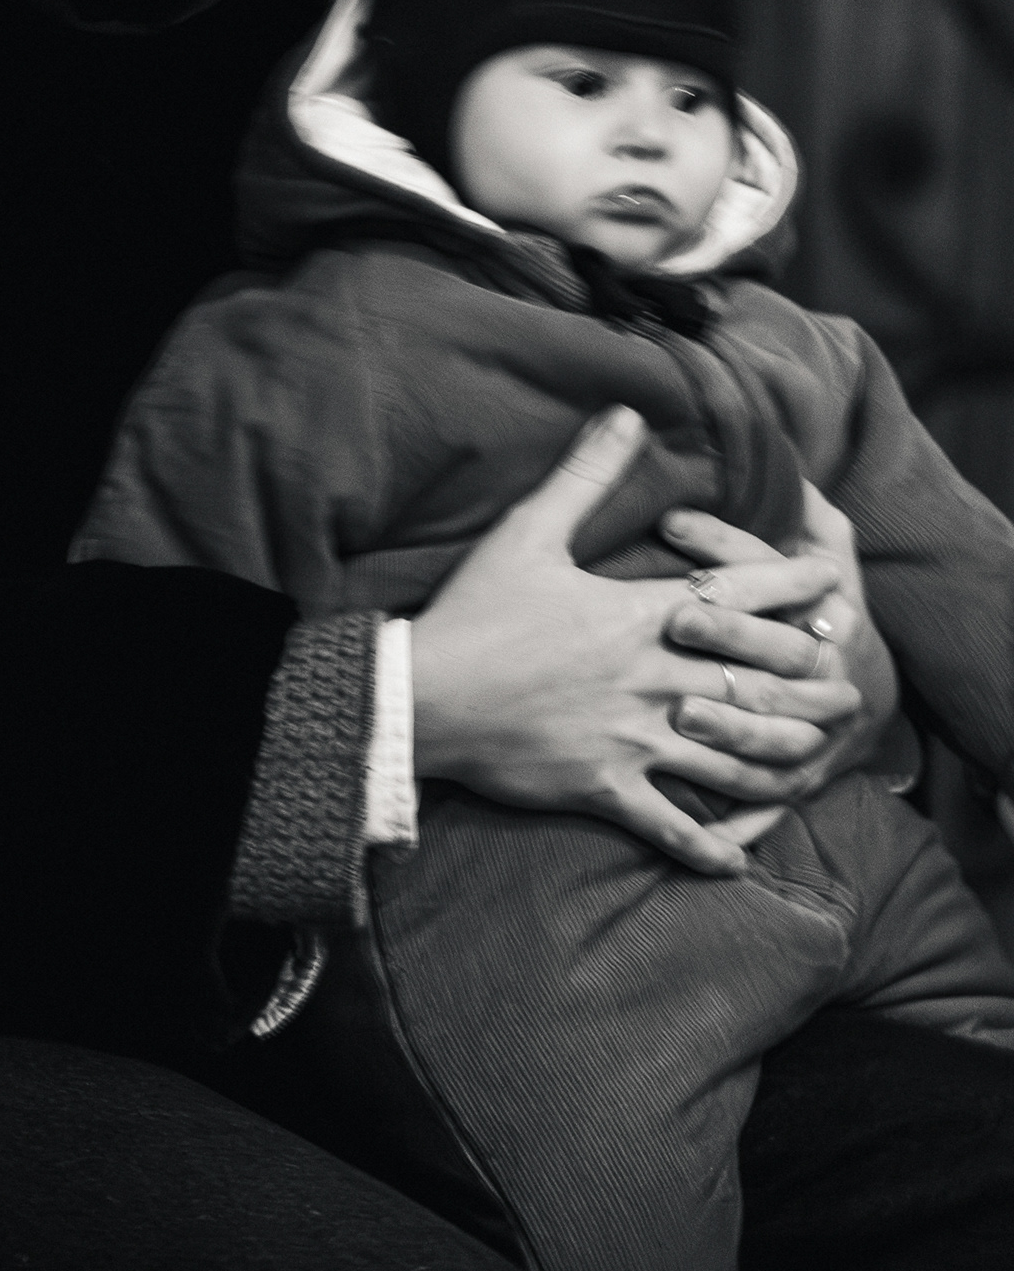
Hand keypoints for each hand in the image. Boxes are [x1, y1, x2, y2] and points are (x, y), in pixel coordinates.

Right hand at [410, 409, 861, 876]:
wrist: (423, 696)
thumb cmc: (475, 612)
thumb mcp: (528, 532)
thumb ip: (586, 474)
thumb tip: (628, 414)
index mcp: (640, 615)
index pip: (738, 592)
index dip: (791, 583)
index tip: (830, 580)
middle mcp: (652, 678)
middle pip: (757, 683)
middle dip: (810, 685)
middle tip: (848, 687)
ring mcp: (632, 738)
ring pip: (732, 757)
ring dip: (780, 759)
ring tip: (815, 760)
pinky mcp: (604, 787)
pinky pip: (670, 825)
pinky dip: (707, 844)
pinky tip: (737, 856)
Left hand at [660, 480, 900, 844]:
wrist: (868, 698)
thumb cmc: (826, 610)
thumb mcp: (827, 554)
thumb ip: (803, 510)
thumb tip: (775, 454)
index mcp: (827, 613)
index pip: (774, 577)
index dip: (726, 549)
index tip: (669, 523)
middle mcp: (823, 678)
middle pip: (776, 658)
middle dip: (729, 636)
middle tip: (674, 621)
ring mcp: (808, 736)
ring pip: (773, 737)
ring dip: (732, 727)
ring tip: (680, 714)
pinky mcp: (791, 782)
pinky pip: (764, 804)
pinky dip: (734, 819)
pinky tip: (698, 823)